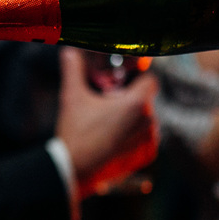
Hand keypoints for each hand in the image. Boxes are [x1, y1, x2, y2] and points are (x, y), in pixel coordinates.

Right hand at [57, 49, 158, 197]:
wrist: (73, 168)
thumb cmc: (75, 132)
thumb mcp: (72, 96)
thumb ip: (73, 69)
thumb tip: (68, 51)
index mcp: (137, 103)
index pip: (150, 80)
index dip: (137, 78)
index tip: (121, 84)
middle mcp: (148, 121)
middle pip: (145, 100)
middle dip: (128, 100)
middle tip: (105, 106)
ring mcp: (149, 141)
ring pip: (145, 120)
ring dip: (132, 119)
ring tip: (108, 125)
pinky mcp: (146, 156)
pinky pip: (145, 139)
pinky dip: (133, 138)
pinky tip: (114, 139)